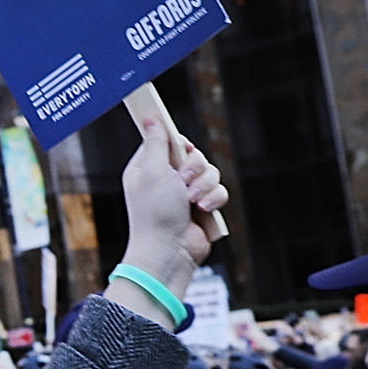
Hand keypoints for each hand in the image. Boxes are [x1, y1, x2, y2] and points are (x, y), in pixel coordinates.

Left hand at [115, 108, 225, 300]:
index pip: (167, 141)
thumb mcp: (153, 170)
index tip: (182, 149)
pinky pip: (220, 191)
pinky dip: (214, 200)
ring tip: (192, 202)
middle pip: (195, 155)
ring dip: (204, 186)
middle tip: (183, 182)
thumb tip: (150, 117)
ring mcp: (185, 193)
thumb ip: (156, 143)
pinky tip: (203, 211)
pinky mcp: (202, 206)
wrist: (169, 251)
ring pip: (211, 172)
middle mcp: (166, 178)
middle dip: (195, 168)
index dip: (178, 143)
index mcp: (147, 167)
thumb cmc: (155, 212)